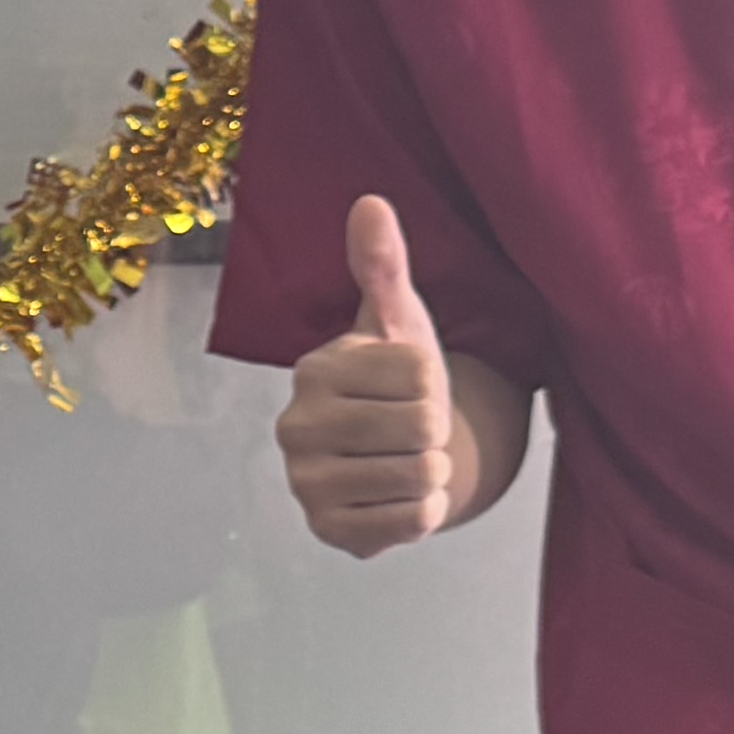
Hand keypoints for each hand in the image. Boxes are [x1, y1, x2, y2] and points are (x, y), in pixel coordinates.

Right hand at [280, 195, 465, 555]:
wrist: (395, 457)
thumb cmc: (399, 384)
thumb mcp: (397, 321)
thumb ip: (384, 266)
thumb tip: (371, 202)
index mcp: (314, 369)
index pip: (421, 373)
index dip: (437, 382)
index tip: (413, 387)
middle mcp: (296, 426)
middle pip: (421, 426)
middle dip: (436, 430)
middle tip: (413, 429)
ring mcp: (306, 483)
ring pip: (420, 475)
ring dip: (433, 471)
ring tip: (408, 460)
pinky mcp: (328, 531)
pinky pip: (411, 522)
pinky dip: (424, 513)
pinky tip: (399, 496)